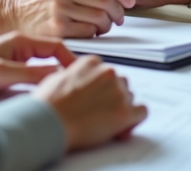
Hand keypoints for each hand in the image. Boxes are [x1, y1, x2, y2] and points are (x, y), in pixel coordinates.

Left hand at [0, 32, 75, 93]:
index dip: (71, 59)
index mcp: (22, 40)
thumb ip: (30, 73)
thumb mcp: (2, 72)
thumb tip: (57, 75)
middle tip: (77, 79)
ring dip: (56, 71)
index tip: (79, 72)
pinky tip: (46, 86)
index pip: (56, 45)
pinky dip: (44, 76)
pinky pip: (36, 69)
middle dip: (67, 65)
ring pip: (45, 62)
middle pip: (54, 52)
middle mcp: (22, 45)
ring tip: (65, 84)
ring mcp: (17, 54)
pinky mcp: (11, 65)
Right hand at [2, 0, 135, 37]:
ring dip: (108, 24)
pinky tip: (92, 33)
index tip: (130, 1)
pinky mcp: (57, 29)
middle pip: (105, 0)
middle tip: (119, 18)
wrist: (13, 15)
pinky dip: (95, 33)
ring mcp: (60, 9)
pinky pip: (88, 31)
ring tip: (104, 26)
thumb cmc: (41, 1)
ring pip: (99, 17)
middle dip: (118, 11)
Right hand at [33, 55, 147, 151]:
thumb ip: (75, 75)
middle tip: (100, 112)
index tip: (97, 98)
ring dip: (121, 108)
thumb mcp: (57, 77)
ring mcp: (118, 92)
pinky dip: (134, 120)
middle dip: (112, 97)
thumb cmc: (48, 104)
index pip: (106, 72)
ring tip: (105, 121)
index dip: (102, 87)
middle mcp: (108, 73)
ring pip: (130, 97)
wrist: (49, 122)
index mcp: (92, 63)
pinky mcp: (124, 112)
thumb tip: (79, 83)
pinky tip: (123, 127)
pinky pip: (142, 112)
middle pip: (120, 83)